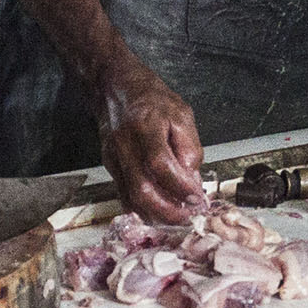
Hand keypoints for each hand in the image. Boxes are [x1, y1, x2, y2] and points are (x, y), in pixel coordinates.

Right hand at [99, 67, 205, 221]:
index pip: (160, 164)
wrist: (116, 90)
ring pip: (131, 198)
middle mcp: (125, 145)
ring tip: (177, 217)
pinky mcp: (111, 168)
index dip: (179, 186)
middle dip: (167, 210)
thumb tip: (192, 179)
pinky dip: (143, 210)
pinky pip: (125, 196)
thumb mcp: (181, 113)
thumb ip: (189, 146)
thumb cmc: (151, 99)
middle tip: (188, 216)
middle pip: (142, 188)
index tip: (196, 198)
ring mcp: (114, 159)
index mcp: (145, 126)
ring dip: (156, 215)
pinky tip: (159, 212)